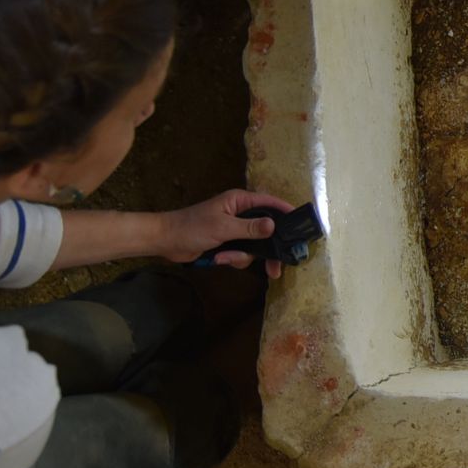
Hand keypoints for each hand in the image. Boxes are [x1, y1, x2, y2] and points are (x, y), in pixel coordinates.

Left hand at [158, 188, 297, 278]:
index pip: (270, 203)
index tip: (301, 224)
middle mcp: (240, 214)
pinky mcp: (228, 243)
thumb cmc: (192, 227)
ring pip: (255, 245)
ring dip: (242, 256)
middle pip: (266, 229)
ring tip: (225, 258)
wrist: (166, 241)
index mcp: (240, 202)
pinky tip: (219, 259)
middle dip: (268, 248)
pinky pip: (242, 253)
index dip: (286, 212)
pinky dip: (233, 259)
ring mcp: (235, 229)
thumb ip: (250, 228)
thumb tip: (274, 225)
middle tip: (278, 266)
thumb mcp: (223, 227)